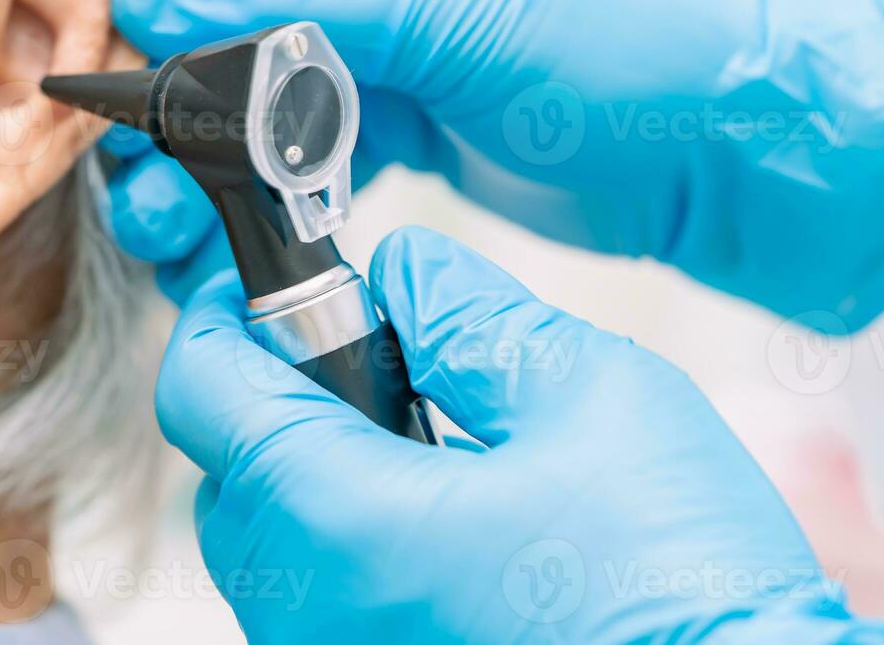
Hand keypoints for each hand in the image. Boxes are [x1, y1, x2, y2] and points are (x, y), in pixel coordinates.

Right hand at [106, 0, 883, 327]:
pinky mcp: (419, 109)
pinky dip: (279, 189)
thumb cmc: (616, 37)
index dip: (182, 1)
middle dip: (190, 102)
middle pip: (249, 10)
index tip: (124, 79)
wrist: (726, 149)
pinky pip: (322, 143)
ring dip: (222, 160)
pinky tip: (235, 238)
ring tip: (170, 229)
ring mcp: (406, 27)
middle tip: (138, 181)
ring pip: (276, 87)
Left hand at [156, 227, 883, 643]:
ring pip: (273, 545)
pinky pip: (323, 602)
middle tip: (374, 358)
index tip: (272, 290)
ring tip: (428, 441)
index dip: (229, 318)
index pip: (205, 392)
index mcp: (337, 522)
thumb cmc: (678, 583)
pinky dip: (352, 542)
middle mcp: (310, 612)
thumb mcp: (587, 395)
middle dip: (282, 395)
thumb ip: (471, 315)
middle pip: (231, 471)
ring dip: (319, 471)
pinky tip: (447, 520)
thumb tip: (407, 271)